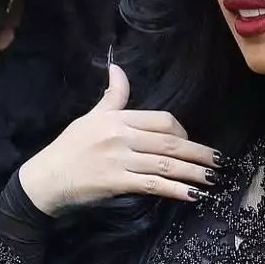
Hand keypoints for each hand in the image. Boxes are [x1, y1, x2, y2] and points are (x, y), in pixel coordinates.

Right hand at [18, 64, 220, 216]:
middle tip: (219, 162)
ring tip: (213, 179)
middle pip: (169, 142)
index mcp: (117, 119)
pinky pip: (153, 185)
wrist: (45, 179)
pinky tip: (193, 194)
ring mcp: (119, 160)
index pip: (161, 120)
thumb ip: (111, 97)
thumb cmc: (68, 149)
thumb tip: (117, 69)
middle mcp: (121, 137)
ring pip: (166, 164)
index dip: (183, 131)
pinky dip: (176, 190)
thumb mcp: (89, 118)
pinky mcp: (117, 183)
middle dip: (198, 152)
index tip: (192, 142)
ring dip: (194, 172)